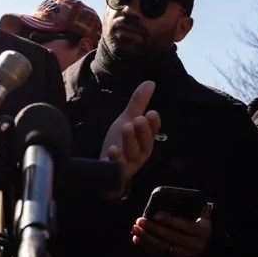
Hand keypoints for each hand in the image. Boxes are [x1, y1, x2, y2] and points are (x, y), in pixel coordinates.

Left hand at [100, 80, 159, 198]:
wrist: (103, 170)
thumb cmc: (119, 144)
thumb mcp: (126, 121)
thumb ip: (138, 103)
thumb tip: (150, 82)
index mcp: (144, 140)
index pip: (153, 133)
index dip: (154, 124)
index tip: (152, 113)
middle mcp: (139, 154)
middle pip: (145, 144)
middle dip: (143, 132)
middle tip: (138, 119)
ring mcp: (128, 165)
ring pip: (132, 155)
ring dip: (130, 141)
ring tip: (126, 127)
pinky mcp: (116, 174)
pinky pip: (118, 169)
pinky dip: (116, 160)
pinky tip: (112, 150)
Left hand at [131, 205, 212, 256]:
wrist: (209, 250)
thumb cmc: (203, 229)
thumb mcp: (206, 219)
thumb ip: (203, 211)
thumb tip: (202, 204)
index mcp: (201, 232)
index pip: (183, 225)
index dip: (168, 220)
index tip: (155, 215)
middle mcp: (194, 245)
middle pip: (170, 236)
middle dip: (153, 228)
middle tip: (140, 221)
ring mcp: (185, 255)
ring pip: (162, 247)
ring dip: (146, 238)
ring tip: (135, 229)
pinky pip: (159, 254)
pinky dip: (147, 247)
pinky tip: (137, 239)